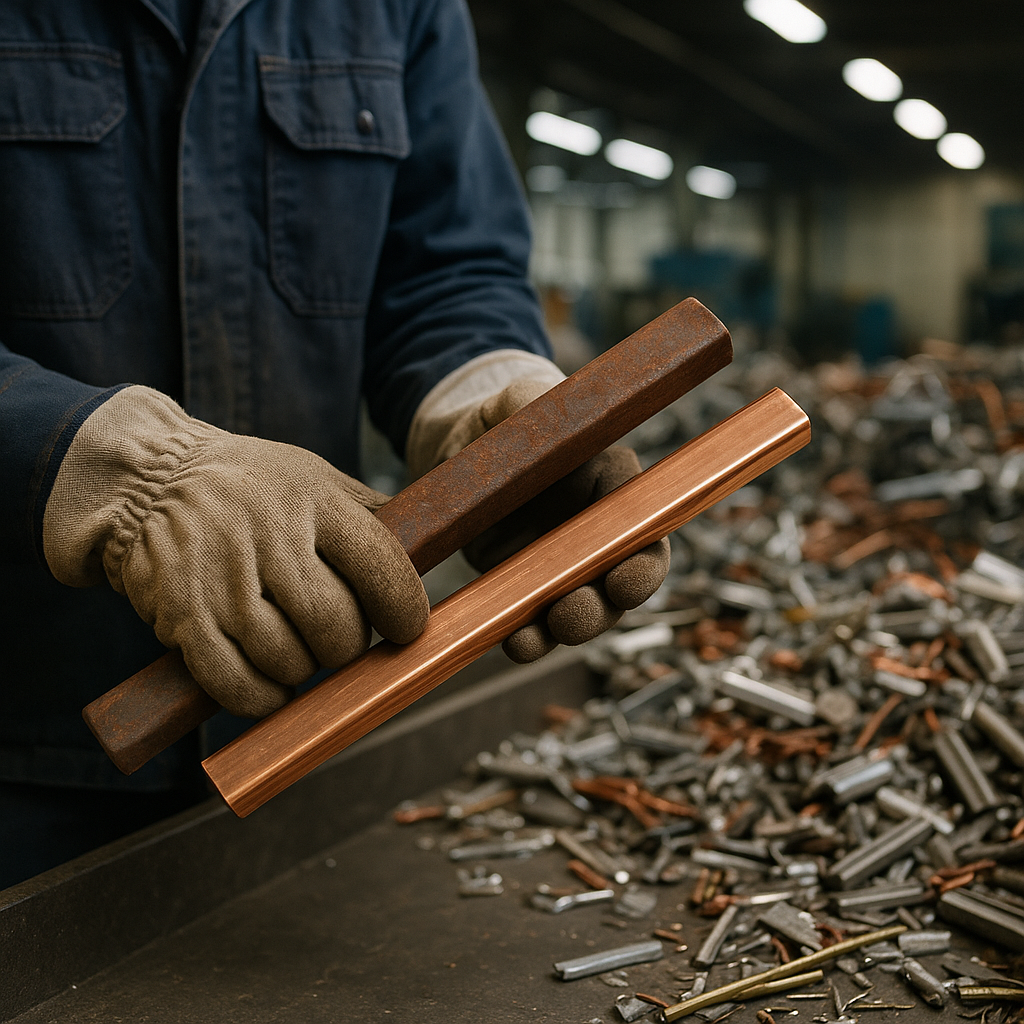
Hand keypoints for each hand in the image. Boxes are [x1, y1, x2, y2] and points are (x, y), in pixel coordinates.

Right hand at [44, 386, 427, 716]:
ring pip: (289, 660)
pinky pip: (237, 685)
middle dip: (347, 645)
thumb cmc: (249, 485)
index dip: (404, 609)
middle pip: (335, 625)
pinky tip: (270, 685)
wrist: (148, 479)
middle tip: (337, 637)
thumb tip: (431, 543)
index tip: (408, 627)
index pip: (379, 565)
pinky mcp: (182, 617)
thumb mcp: (313, 476)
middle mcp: (269, 537)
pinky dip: (263, 699)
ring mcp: (223, 580)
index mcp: (312, 499)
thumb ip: (367, 512)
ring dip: (303, 669)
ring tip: (296, 648)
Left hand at [452, 380, 670, 661]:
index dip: (643, 559)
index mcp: (612, 481)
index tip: (624, 579)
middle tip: (574, 612)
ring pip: (586, 608)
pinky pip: (536, 621)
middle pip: (623, 578)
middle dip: (606, 605)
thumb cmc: (503, 416)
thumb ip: (530, 398)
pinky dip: (529, 638)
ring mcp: (562, 561)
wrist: (461, 447)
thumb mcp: (517, 398)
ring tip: (542, 633)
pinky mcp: (525, 584)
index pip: (644, 523)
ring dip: (571, 628)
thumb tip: (533, 404)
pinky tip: (514, 642)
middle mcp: (596, 527)